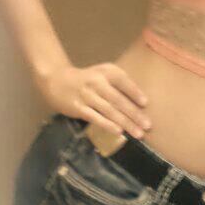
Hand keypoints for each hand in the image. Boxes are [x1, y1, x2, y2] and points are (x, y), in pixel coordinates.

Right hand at [37, 62, 151, 137]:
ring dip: (125, 123)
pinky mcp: (78, 108)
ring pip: (109, 111)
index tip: (146, 104)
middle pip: (118, 100)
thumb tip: (139, 101)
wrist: (57, 80)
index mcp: (106, 72)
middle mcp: (97, 82)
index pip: (123, 82)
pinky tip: (118, 131)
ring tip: (138, 133)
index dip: (135, 93)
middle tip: (147, 125)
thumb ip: (119, 83)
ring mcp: (87, 96)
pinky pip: (95, 118)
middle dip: (134, 114)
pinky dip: (107, 125)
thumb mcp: (103, 73)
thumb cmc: (88, 79)